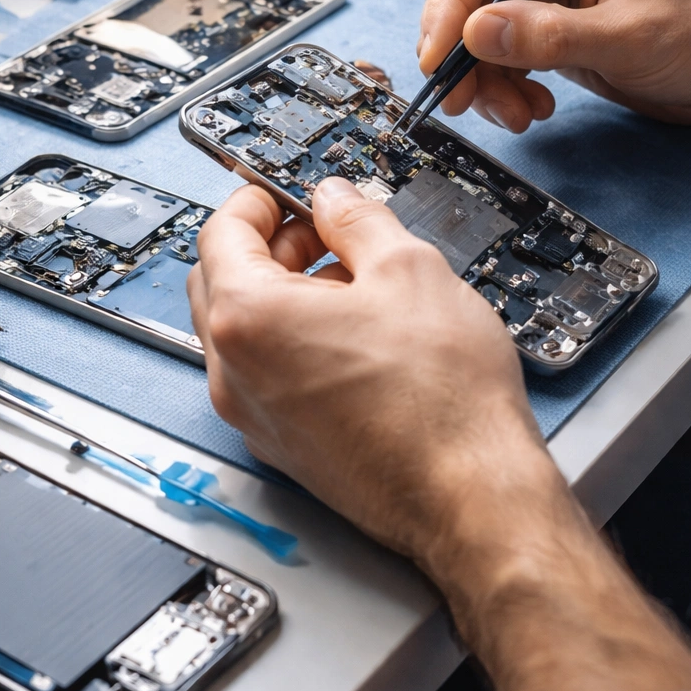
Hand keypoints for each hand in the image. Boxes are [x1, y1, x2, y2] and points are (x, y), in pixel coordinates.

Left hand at [188, 177, 555, 589]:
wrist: (472, 498)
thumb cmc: (444, 402)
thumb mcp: (409, 269)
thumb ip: (358, 220)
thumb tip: (335, 200)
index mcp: (249, 319)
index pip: (221, 233)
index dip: (255, 200)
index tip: (283, 192)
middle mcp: (234, 374)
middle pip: (218, 283)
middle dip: (264, 247)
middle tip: (320, 231)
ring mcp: (253, 417)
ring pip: (242, 333)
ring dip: (280, 295)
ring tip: (350, 284)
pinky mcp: (282, 447)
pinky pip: (265, 376)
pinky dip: (292, 343)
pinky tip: (354, 336)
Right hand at [419, 0, 690, 130]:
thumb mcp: (628, 36)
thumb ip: (549, 35)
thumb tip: (477, 32)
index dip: (448, 7)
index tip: (439, 57)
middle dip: (460, 49)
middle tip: (463, 96)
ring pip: (473, 28)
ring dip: (483, 77)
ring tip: (515, 113)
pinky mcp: (544, 23)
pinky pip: (495, 53)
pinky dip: (500, 86)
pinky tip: (530, 106)